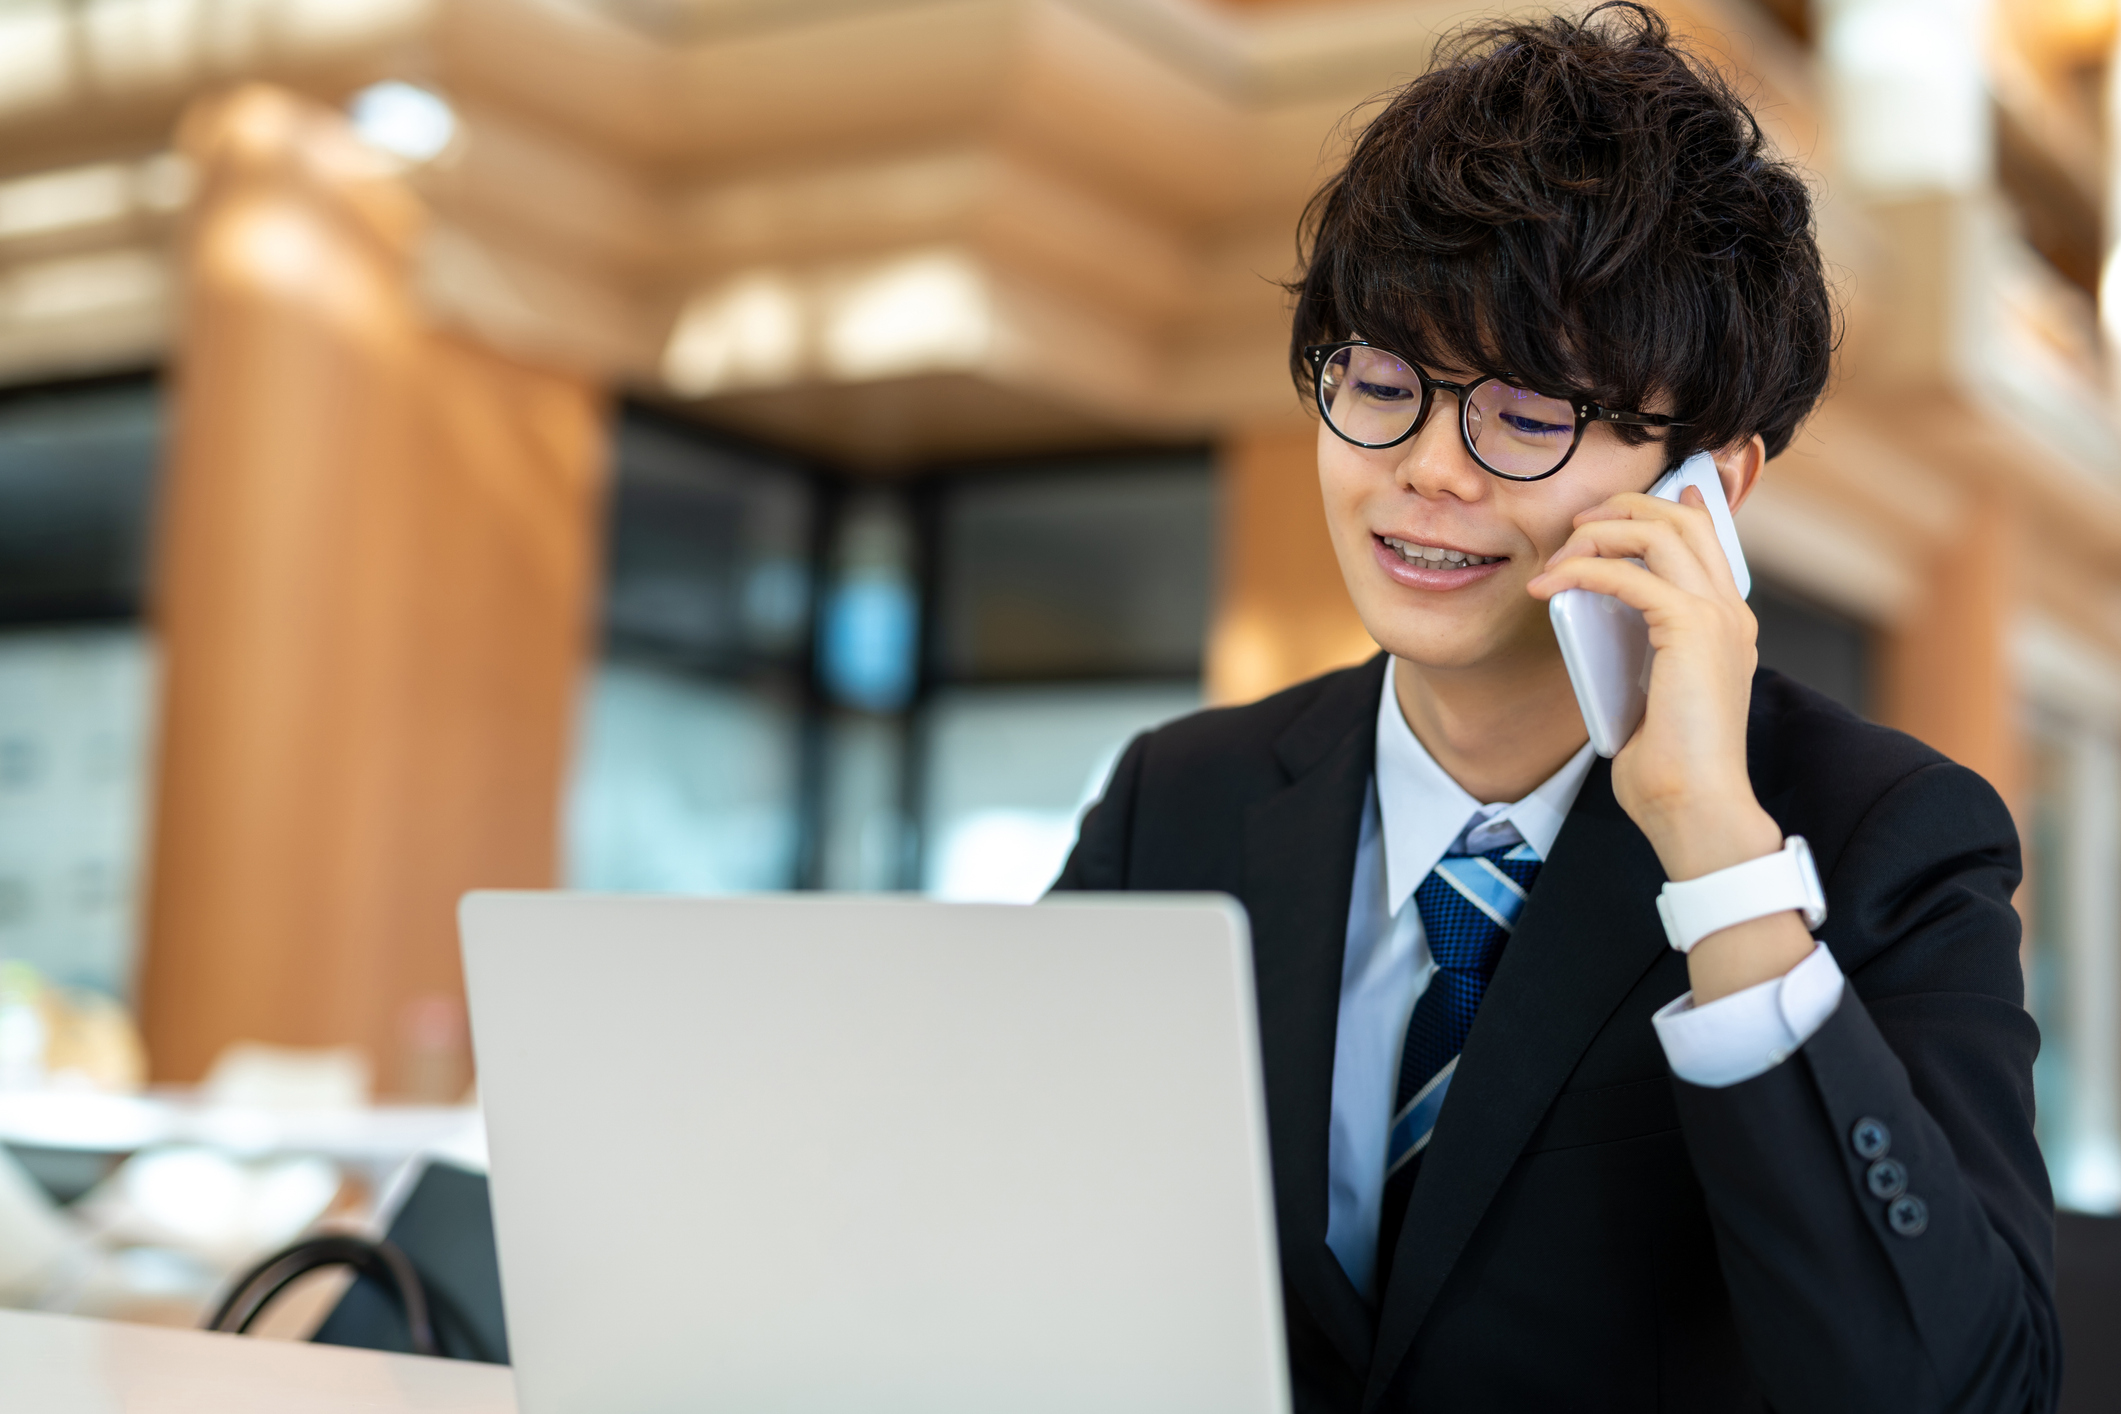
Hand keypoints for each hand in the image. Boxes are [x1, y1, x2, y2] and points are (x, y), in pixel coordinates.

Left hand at [1526, 487, 1811, 1000]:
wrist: (1695, 806)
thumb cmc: (1669, 768)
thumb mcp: (1650, 695)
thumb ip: (1638, 654)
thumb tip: (1595, 629)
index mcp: (1727, 626)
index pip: (1705, 540)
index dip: (1663, 509)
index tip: (1615, 507)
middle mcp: (1730, 612)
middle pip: (1682, 520)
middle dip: (1623, 509)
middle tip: (1575, 525)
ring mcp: (1717, 617)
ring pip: (1659, 533)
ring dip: (1599, 533)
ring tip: (1558, 556)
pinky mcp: (1691, 628)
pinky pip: (1629, 575)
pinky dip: (1583, 571)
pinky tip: (1550, 587)